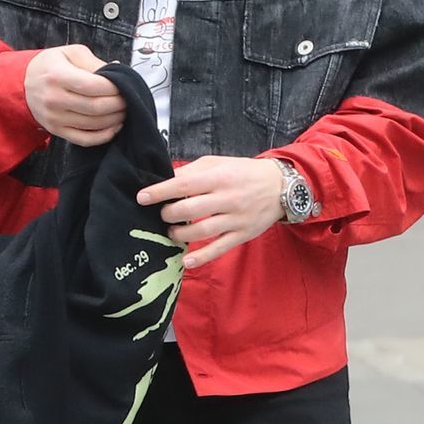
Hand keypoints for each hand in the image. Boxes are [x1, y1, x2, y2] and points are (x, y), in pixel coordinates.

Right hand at [24, 45, 125, 144]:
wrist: (23, 83)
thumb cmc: (51, 66)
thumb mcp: (70, 53)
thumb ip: (94, 63)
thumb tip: (118, 70)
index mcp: (57, 76)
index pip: (93, 86)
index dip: (114, 88)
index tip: (124, 86)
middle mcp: (53, 99)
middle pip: (96, 107)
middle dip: (119, 104)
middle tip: (128, 99)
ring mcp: (54, 118)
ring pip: (93, 124)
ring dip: (115, 119)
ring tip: (123, 110)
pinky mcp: (56, 131)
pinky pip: (85, 140)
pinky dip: (104, 136)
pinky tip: (114, 126)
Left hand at [137, 156, 286, 270]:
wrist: (281, 186)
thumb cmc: (243, 172)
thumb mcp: (218, 163)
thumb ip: (192, 172)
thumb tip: (165, 180)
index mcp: (219, 177)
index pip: (184, 185)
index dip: (160, 192)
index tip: (142, 197)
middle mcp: (228, 198)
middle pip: (189, 210)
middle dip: (169, 214)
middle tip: (164, 215)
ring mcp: (236, 219)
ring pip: (202, 231)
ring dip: (180, 234)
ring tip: (172, 232)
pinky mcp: (242, 235)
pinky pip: (219, 248)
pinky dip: (201, 257)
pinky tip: (186, 261)